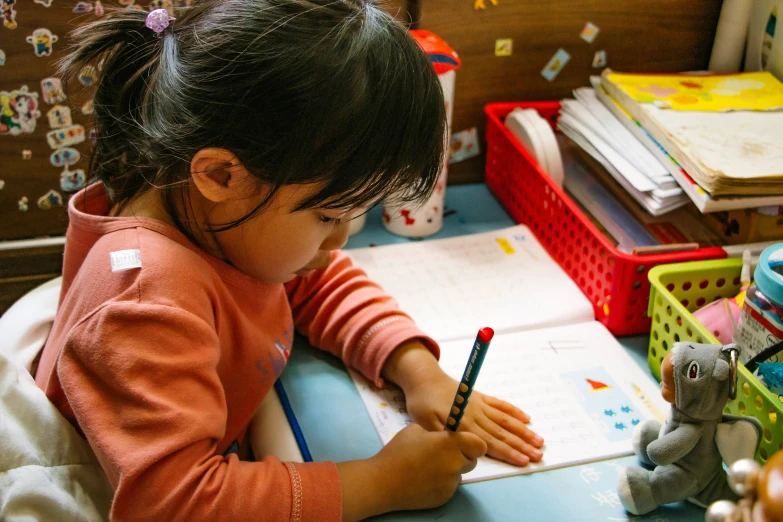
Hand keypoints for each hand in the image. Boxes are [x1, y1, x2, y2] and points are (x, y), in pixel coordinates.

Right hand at [337, 424, 486, 520]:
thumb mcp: (415, 430)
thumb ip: (435, 432)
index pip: (479, 445)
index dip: (473, 443)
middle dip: (461, 456)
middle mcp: (455, 464)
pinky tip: (424, 480)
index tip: (463, 443)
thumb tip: (443, 436)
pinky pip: (449, 487)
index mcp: (450, 444)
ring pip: (459, 474)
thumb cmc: (398, 451)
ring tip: (428, 467)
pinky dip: (441, 483)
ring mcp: (451, 484)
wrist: (383, 482)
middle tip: (441, 454)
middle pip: (472, 461)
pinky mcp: (445, 497)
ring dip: (450, 470)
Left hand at [382, 341, 544, 466]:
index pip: (490, 443)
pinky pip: (500, 404)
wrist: (424, 378)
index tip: (524, 461)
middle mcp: (476, 414)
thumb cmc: (421, 403)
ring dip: (523, 431)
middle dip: (522, 445)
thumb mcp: (424, 424)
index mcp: (464, 424)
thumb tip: (463, 448)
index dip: (508, 453)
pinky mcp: (479, 396)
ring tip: (540, 441)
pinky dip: (514, 411)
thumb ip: (443, 437)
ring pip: (505, 420)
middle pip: (503, 433)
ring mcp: (479, 404)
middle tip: (539, 455)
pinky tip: (526, 418)